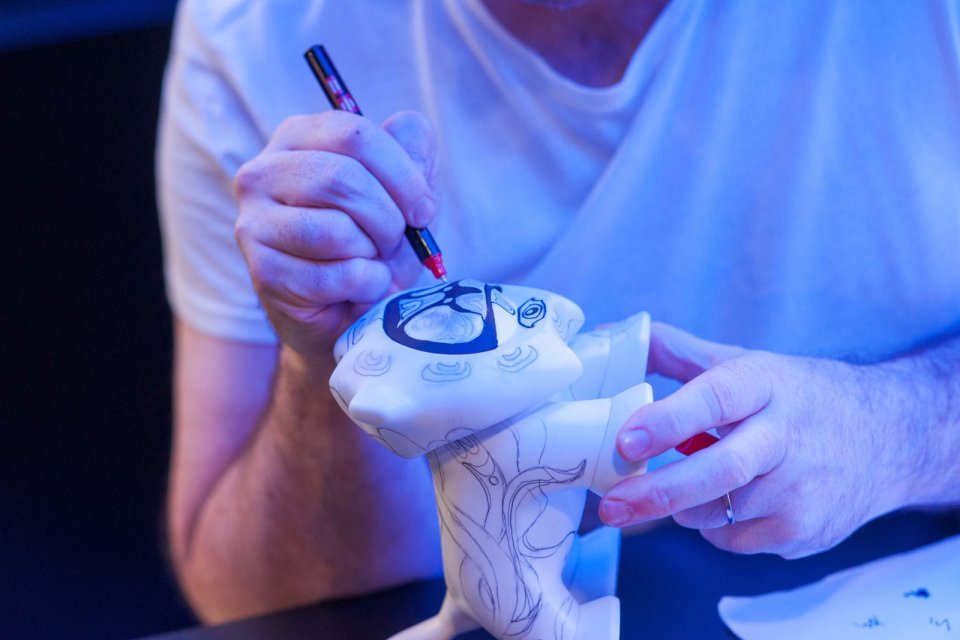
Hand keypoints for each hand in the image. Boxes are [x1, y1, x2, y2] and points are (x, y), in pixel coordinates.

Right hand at [234, 110, 436, 357]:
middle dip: (388, 219)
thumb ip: (413, 151)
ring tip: (369, 262)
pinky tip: (358, 289)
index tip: (424, 210)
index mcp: (298, 138)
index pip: (354, 134)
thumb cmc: (374, 242)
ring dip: (373, 255)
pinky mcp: (263, 272)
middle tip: (395, 242)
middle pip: (343, 179)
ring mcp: (254, 223)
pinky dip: (366, 285)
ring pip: (337, 230)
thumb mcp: (404, 193)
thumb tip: (407, 128)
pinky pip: (336, 275)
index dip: (402, 175)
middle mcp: (263, 172)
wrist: (347, 312)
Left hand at [598, 322, 908, 557]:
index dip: (668, 421)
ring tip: (688, 478)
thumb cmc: (799, 398)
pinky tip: (731, 498)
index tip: (625, 440)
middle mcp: (786, 436)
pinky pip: (730, 539)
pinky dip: (713, 523)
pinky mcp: (803, 532)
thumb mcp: (745, 364)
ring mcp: (800, 491)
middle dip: (658, 492)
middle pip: (717, 471)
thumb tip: (612, 334)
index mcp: (766, 384)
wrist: (890, 439)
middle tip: (611, 506)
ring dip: (682, 502)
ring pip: (712, 511)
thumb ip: (676, 352)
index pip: (715, 400)